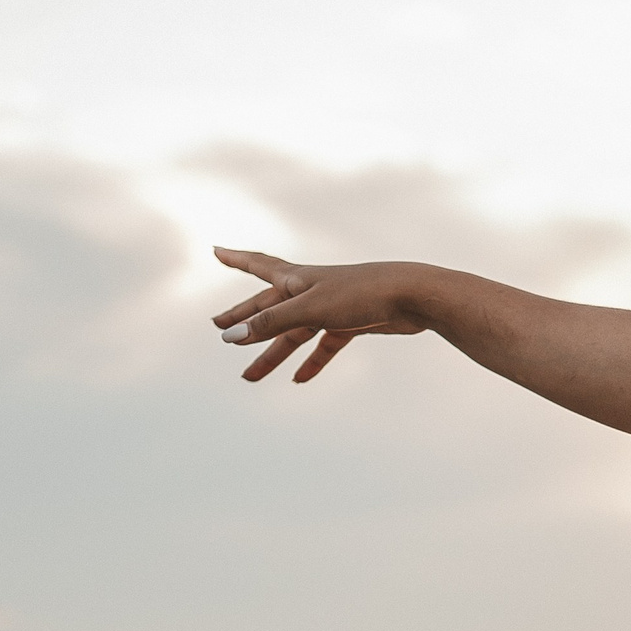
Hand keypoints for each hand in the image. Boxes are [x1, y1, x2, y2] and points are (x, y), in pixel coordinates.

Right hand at [211, 248, 428, 381]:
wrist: (414, 297)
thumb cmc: (362, 293)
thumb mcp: (310, 309)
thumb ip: (271, 323)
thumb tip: (231, 337)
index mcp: (297, 279)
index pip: (258, 265)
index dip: (236, 259)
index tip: (216, 251)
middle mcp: (310, 290)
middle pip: (270, 308)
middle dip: (245, 319)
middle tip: (220, 328)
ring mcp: (332, 307)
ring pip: (294, 333)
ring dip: (272, 353)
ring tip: (249, 376)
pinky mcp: (353, 323)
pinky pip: (325, 345)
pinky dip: (312, 361)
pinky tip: (300, 379)